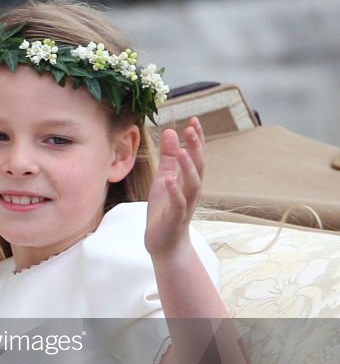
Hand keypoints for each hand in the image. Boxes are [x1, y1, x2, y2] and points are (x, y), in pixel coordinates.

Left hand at [144, 116, 204, 259]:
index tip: (194, 120)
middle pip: (199, 167)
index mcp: (188, 181)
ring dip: (188, 168)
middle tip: (191, 128)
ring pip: (192, 184)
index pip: (196, 156)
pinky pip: (178, 204)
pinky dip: (175, 192)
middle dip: (196, 148)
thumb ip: (167, 157)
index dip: (197, 139)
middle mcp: (191, 191)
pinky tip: (169, 180)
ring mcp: (184, 205)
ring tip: (183, 151)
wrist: (164, 243)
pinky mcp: (174, 218)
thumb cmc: (165, 210)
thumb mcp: (163, 178)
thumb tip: (169, 132)